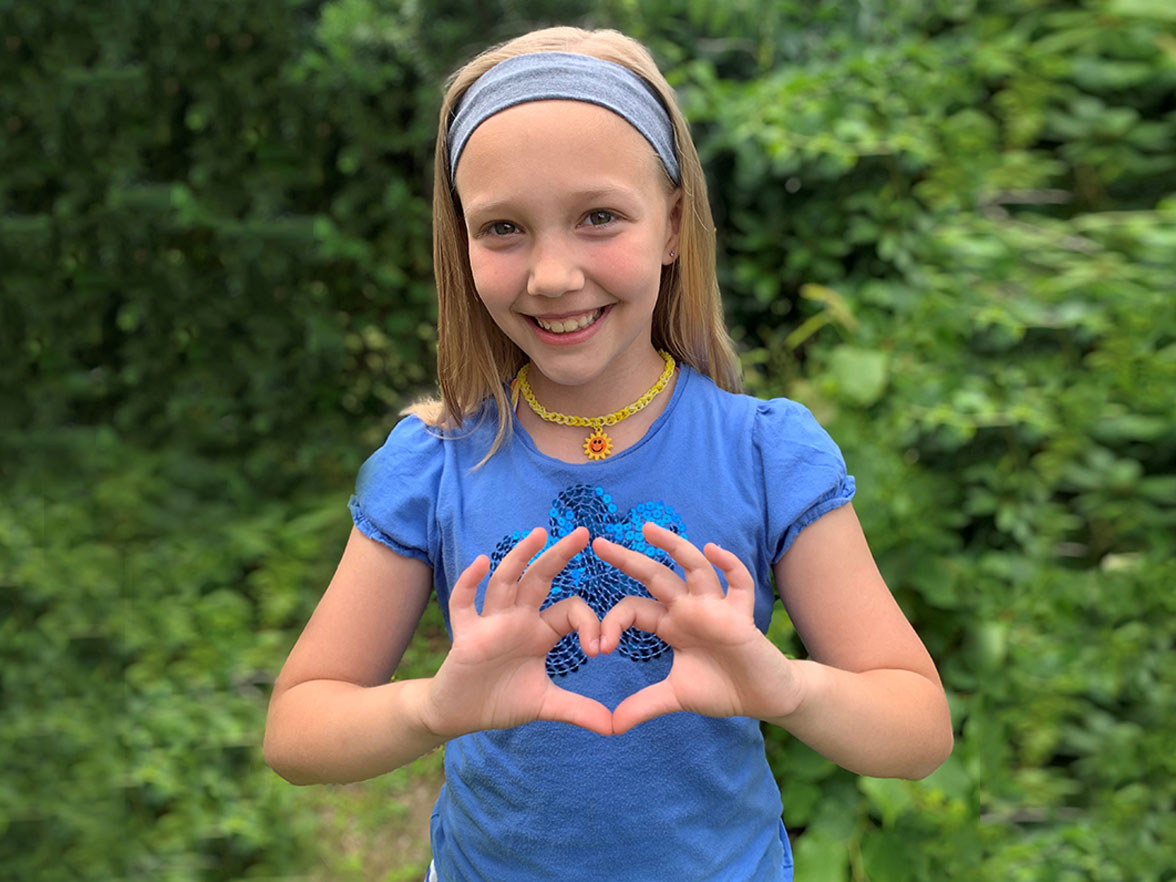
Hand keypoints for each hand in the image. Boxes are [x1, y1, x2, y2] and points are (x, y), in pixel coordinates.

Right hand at [421, 526, 612, 737]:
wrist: (459, 715)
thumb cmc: (500, 701)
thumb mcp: (545, 704)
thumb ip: (578, 710)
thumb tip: (614, 728)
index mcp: (540, 631)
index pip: (570, 610)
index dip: (588, 623)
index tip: (599, 649)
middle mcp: (518, 619)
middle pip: (540, 579)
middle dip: (560, 555)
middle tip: (583, 532)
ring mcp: (490, 622)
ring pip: (506, 582)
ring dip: (520, 557)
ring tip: (538, 534)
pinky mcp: (465, 634)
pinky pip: (464, 603)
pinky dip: (470, 583)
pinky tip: (482, 563)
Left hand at [594, 523, 803, 734]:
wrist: (764, 698)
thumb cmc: (722, 690)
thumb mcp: (676, 697)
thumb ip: (644, 706)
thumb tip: (612, 726)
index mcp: (670, 624)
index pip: (634, 608)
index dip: (614, 622)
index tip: (598, 648)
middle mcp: (689, 608)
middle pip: (655, 575)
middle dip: (628, 559)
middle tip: (598, 544)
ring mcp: (715, 607)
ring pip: (693, 567)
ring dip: (673, 546)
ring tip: (647, 529)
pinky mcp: (741, 614)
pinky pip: (738, 582)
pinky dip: (728, 564)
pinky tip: (713, 550)